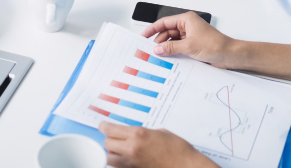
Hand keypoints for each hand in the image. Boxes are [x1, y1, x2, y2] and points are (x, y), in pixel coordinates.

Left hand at [101, 122, 216, 167]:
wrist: (187, 167)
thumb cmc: (178, 150)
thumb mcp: (160, 132)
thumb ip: (143, 132)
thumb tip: (133, 134)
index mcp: (138, 135)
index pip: (110, 129)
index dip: (104, 126)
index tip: (103, 125)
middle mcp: (132, 149)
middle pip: (107, 143)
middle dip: (110, 139)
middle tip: (115, 136)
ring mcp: (132, 164)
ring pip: (110, 158)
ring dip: (112, 153)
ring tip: (120, 149)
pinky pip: (120, 167)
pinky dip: (120, 163)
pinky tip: (128, 159)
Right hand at [143, 12, 236, 67]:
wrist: (230, 55)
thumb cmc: (213, 45)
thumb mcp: (189, 46)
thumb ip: (171, 48)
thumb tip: (156, 50)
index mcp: (186, 19)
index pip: (164, 22)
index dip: (152, 29)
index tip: (143, 36)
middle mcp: (187, 25)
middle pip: (167, 32)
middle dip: (159, 41)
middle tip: (148, 50)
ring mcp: (190, 35)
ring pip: (172, 40)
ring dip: (166, 47)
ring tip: (157, 56)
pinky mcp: (193, 44)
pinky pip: (179, 46)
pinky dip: (173, 51)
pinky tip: (167, 58)